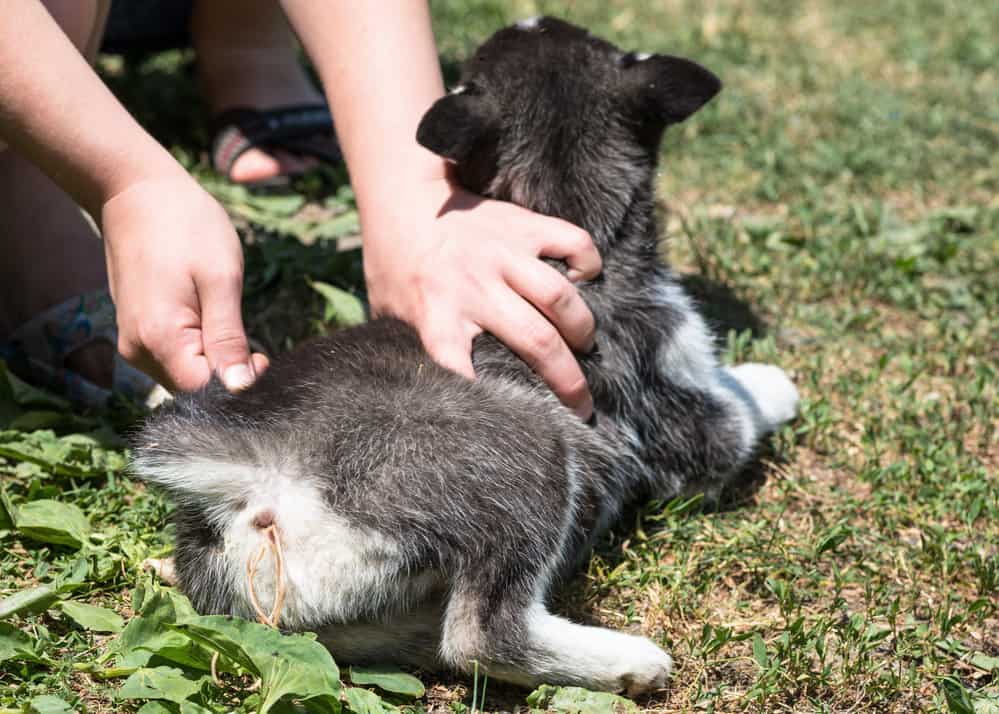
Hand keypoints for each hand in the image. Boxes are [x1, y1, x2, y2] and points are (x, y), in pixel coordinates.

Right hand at [100, 175, 268, 392]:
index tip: (262, 354)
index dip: (239, 382)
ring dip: (215, 360)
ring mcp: (134, 343)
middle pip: (194, 389)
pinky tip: (211, 319)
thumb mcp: (221, 279)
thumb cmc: (186, 226)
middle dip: (228, 373)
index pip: (205, 392)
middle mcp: (138, 350)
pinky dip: (199, 350)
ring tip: (227, 318)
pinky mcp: (137, 333)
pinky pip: (174, 358)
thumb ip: (229, 338)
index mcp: (159, 338)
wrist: (138, 193)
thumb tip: (241, 388)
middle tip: (252, 338)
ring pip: (185, 376)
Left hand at [362, 176, 600, 419]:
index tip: (512, 425)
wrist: (404, 198)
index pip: (457, 366)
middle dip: (568, 381)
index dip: (485, 400)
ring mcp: (502, 254)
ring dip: (581, 328)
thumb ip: (412, 350)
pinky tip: (585, 281)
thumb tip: (423, 398)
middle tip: (582, 404)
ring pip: (560, 298)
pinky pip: (574, 242)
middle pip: (536, 342)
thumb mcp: (390, 314)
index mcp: (435, 314)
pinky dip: (589, 264)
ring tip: (584, 344)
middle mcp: (474, 287)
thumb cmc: (397, 265)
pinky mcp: (523, 226)